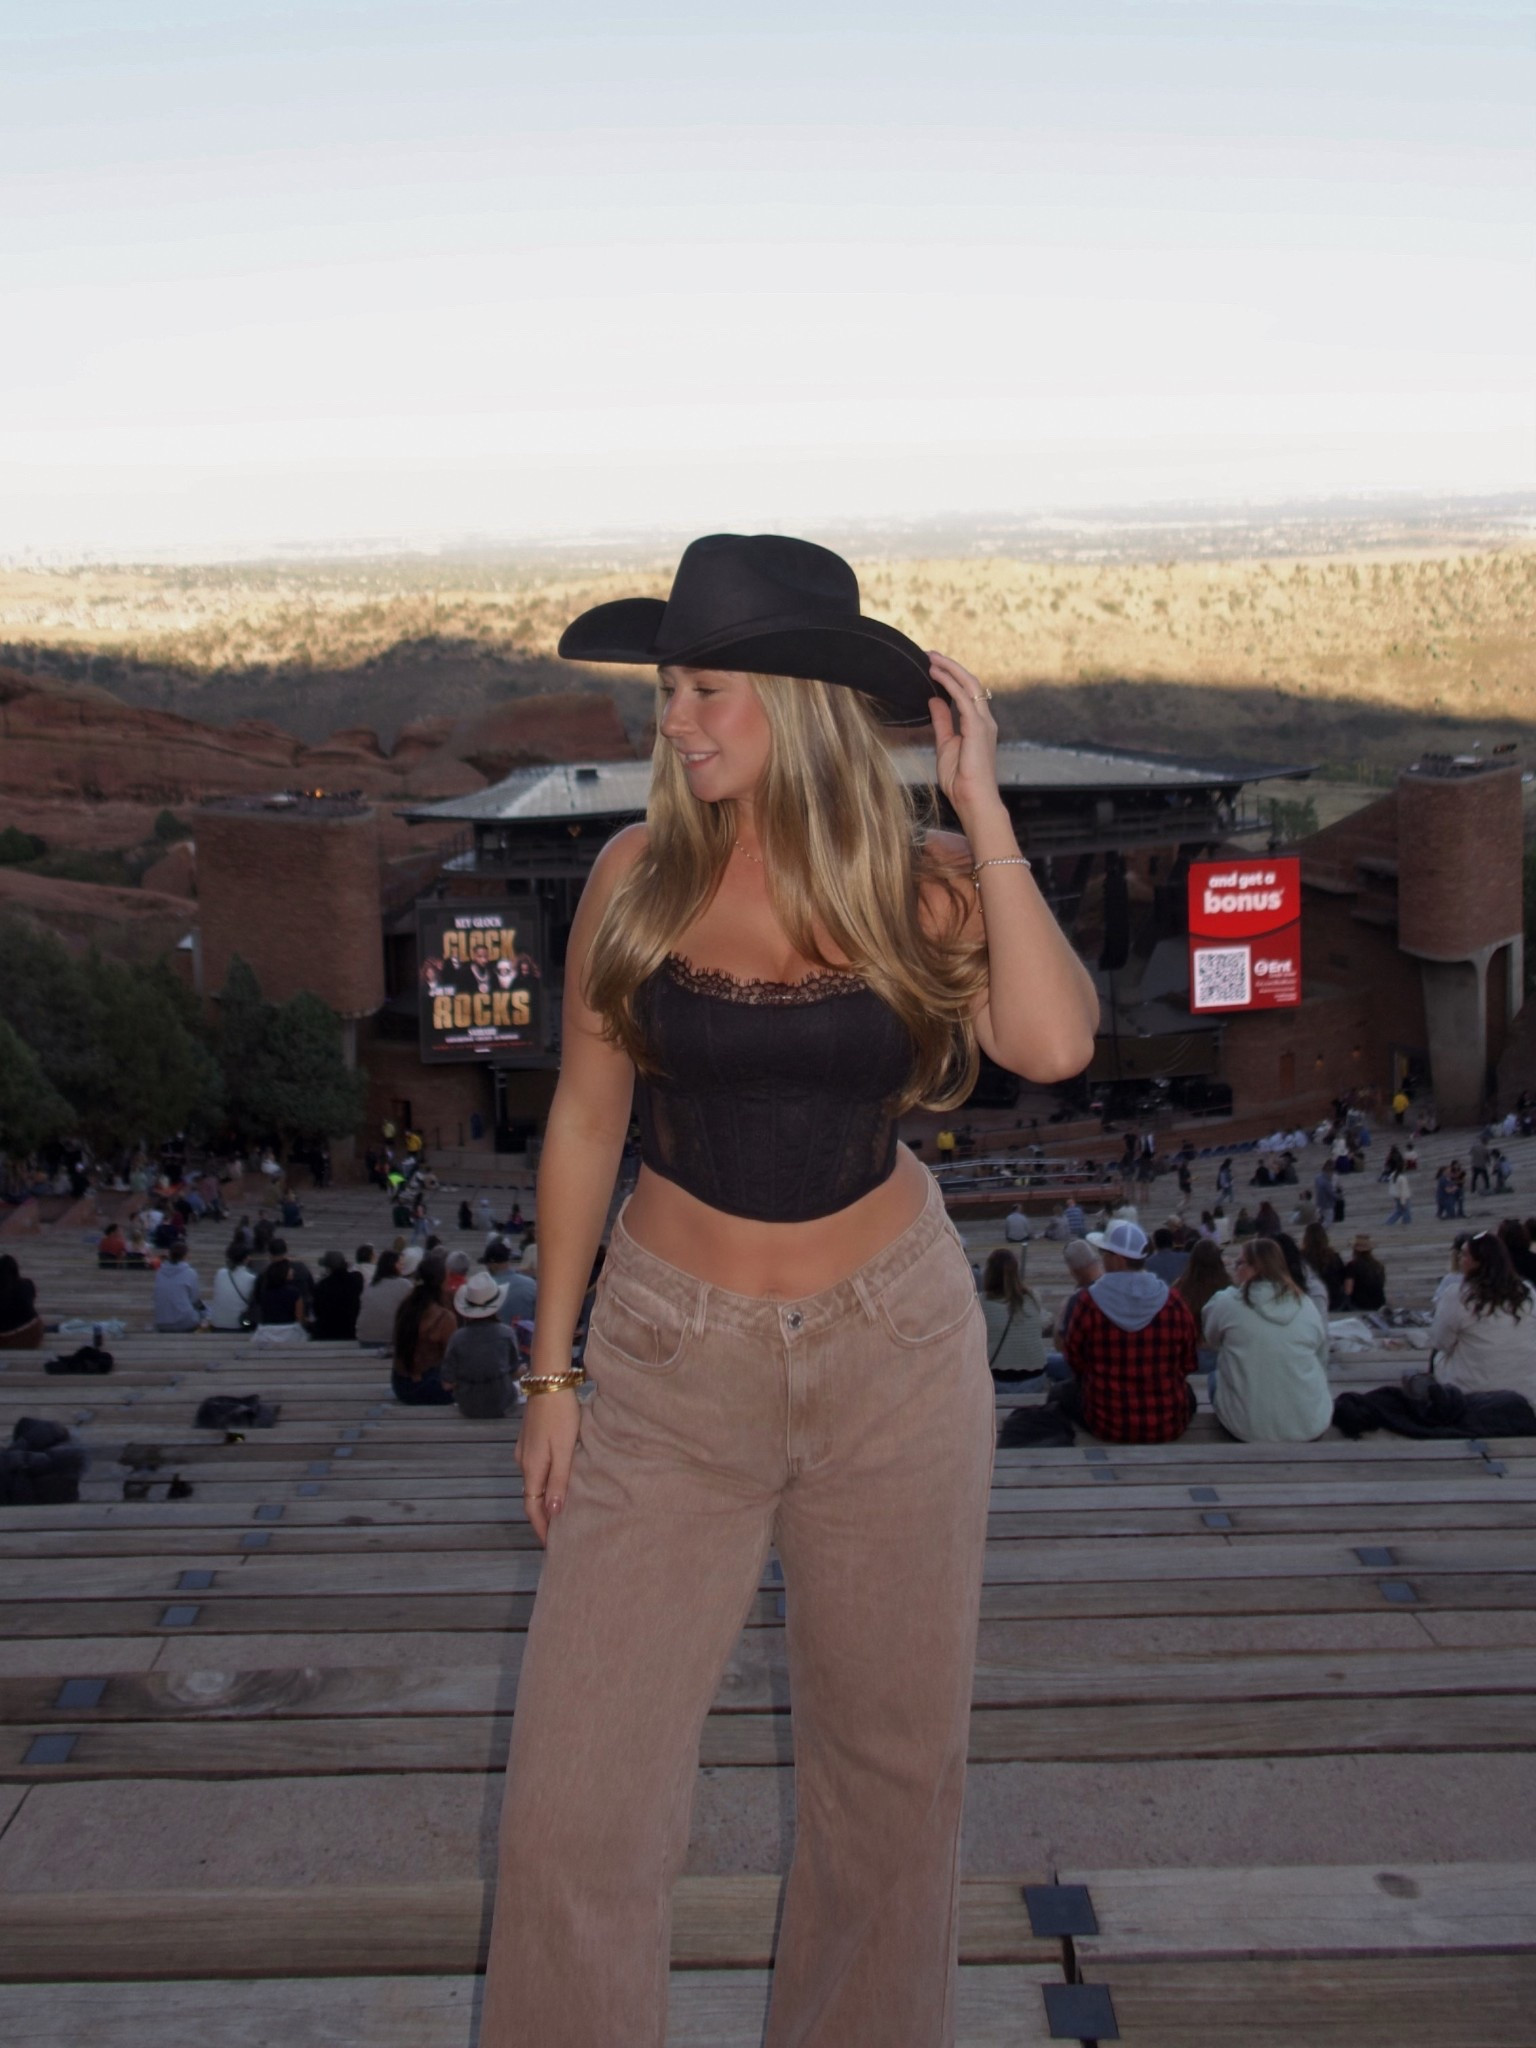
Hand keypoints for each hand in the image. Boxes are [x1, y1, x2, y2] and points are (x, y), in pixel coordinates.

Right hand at [517, 1387, 579, 1545]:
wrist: (549, 1381)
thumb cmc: (562, 1415)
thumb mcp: (565, 1450)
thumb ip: (559, 1481)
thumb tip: (553, 1512)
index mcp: (532, 1468)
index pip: (533, 1508)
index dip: (542, 1528)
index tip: (552, 1545)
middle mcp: (524, 1462)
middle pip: (531, 1498)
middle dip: (542, 1517)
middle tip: (558, 1534)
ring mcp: (524, 1450)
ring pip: (533, 1483)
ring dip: (544, 1500)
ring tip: (560, 1512)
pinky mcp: (529, 1440)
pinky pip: (535, 1470)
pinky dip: (543, 1483)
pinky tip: (556, 1483)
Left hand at [926, 652, 1002, 825]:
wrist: (973, 800)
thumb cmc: (961, 780)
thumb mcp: (945, 745)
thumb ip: (942, 721)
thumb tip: (933, 700)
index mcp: (978, 724)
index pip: (967, 692)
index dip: (951, 676)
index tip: (933, 665)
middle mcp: (984, 720)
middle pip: (970, 682)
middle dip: (950, 666)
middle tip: (930, 654)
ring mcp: (983, 723)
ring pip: (969, 685)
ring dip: (949, 669)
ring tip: (931, 659)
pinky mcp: (978, 729)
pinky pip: (964, 699)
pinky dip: (950, 684)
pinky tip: (936, 675)